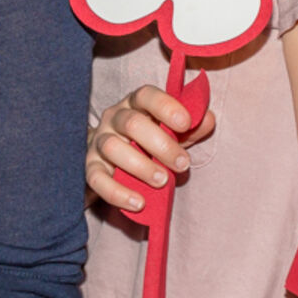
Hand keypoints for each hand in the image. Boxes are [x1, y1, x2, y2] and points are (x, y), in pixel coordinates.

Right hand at [85, 84, 215, 211]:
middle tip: (182, 163)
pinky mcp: (89, 167)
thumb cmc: (146, 141)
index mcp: (134, 104)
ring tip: (162, 181)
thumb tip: (208, 119)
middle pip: (132, 123)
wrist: (109, 157)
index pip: (146, 95)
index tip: (186, 122)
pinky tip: (139, 202)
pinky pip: (98, 179)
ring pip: (114, 149)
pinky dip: (118, 193)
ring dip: (141, 166)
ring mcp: (99, 142)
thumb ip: (190, 127)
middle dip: (161, 144)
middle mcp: (113, 118)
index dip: (166, 106)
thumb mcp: (170, 131)